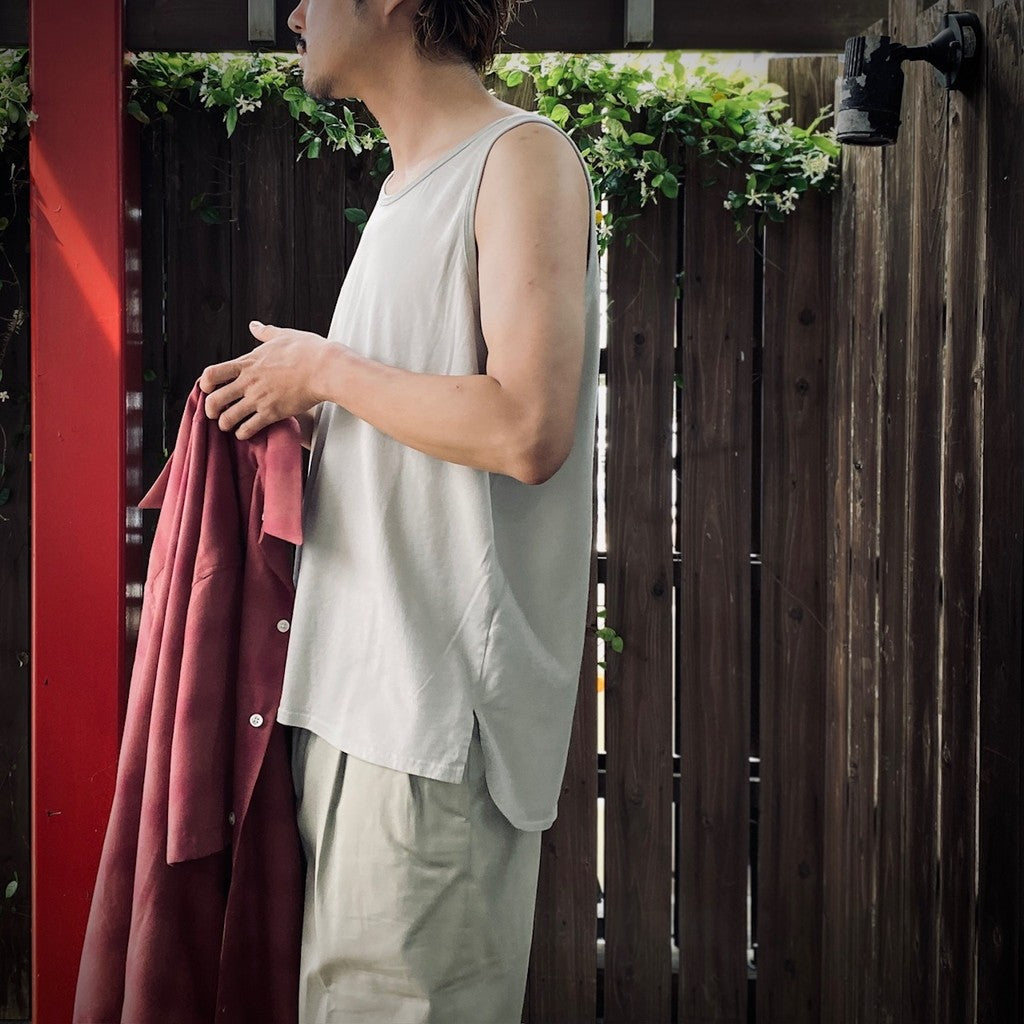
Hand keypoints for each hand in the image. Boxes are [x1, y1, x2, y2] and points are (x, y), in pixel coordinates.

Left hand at [198, 320, 327, 440]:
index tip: (208, 388)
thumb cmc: (308, 351)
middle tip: (216, 412)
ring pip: (227, 418)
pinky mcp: (272, 413)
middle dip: (210, 409)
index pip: (212, 373)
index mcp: (248, 363)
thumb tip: (255, 325)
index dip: (205, 383)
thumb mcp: (283, 335)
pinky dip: (244, 433)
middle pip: (214, 400)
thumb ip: (265, 332)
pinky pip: (248, 428)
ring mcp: (259, 399)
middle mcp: (249, 382)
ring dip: (226, 424)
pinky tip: (247, 432)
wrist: (325, 369)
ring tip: (230, 425)